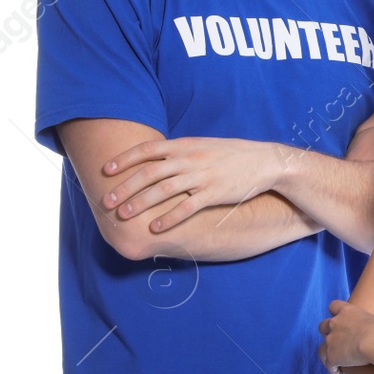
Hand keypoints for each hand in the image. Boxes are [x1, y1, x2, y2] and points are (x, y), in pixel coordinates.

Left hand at [103, 137, 286, 232]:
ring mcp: (202, 176)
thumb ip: (180, 151)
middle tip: (107, 201)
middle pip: (149, 173)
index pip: (147, 150)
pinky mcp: (214, 193)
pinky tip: (155, 228)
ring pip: (163, 190)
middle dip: (125, 187)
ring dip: (140, 203)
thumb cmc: (233, 154)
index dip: (124, 160)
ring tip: (123, 215)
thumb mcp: (204, 145)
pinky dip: (169, 218)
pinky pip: (187, 207)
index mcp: (186, 145)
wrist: (266, 161)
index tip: (106, 170)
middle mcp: (190, 159)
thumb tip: (155, 159)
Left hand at [317, 299, 373, 373]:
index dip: (335, 311)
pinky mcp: (331, 356)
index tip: (339, 317)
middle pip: (322, 325)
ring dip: (327, 353)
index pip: (334, 305)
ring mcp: (331, 340)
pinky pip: (329, 365)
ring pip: (321, 347)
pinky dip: (333, 371)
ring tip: (336, 362)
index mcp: (348, 311)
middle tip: (337, 340)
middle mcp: (335, 324)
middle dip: (327, 332)